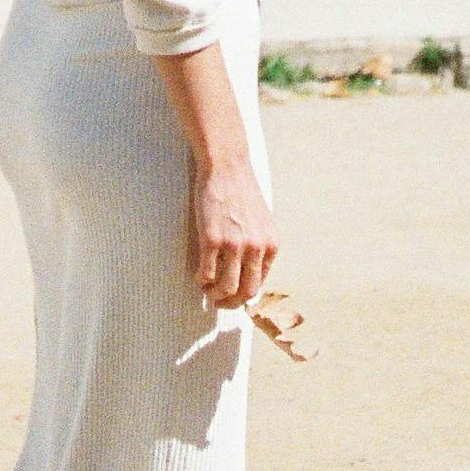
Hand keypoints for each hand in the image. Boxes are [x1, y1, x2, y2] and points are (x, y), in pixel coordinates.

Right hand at [191, 157, 278, 311]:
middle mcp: (256, 248)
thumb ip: (259, 245)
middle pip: (246, 292)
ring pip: (226, 288)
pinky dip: (201, 281)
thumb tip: (249, 272)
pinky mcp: (212, 239)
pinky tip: (198, 276)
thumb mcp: (262, 221)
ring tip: (207, 290)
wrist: (227, 167)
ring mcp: (234, 244)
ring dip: (214, 295)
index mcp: (271, 245)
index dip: (244, 295)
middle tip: (219, 302)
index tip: (232, 296)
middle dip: (231, 303)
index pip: (260, 284)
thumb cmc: (241, 191)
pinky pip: (207, 273)